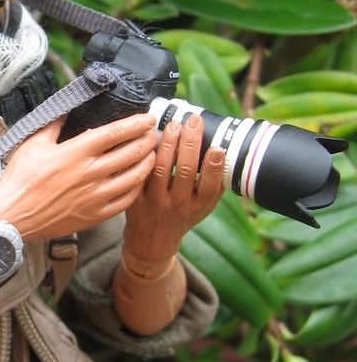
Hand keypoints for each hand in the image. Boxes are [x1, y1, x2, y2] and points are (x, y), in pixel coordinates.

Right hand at [0, 113, 157, 241]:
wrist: (11, 215)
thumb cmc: (20, 179)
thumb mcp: (34, 143)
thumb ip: (54, 125)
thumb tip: (66, 108)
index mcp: (76, 152)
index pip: (115, 132)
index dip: (136, 124)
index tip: (148, 118)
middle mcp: (90, 173)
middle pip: (130, 153)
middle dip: (148, 141)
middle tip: (155, 134)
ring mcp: (94, 196)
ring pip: (133, 178)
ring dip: (147, 163)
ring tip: (153, 155)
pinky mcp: (94, 215)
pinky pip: (124, 201)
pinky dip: (136, 189)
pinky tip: (139, 182)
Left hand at [122, 114, 224, 269]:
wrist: (153, 241)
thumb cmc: (183, 216)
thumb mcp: (204, 205)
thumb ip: (215, 182)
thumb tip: (226, 147)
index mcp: (198, 206)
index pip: (210, 186)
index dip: (214, 166)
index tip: (217, 146)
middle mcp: (177, 204)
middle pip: (185, 171)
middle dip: (190, 142)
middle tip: (193, 120)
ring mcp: (154, 201)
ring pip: (161, 168)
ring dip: (168, 142)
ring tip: (174, 124)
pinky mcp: (135, 197)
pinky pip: (140, 172)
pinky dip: (146, 153)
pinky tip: (150, 136)